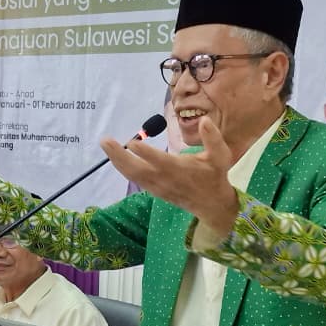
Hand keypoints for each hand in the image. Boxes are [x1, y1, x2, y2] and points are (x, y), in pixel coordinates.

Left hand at [100, 116, 238, 235]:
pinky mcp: (153, 190)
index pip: (159, 161)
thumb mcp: (221, 157)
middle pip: (137, 169)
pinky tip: (115, 158)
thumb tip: (205, 120)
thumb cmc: (214, 176)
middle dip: (119, 155)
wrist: (211, 204)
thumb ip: (213, 139)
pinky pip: (135, 179)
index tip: (132, 142)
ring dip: (117, 160)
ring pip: (132, 175)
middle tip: (105, 141)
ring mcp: (156, 186)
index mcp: (179, 169)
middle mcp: (164, 179)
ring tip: (106, 145)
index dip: (145, 153)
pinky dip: (123, 168)